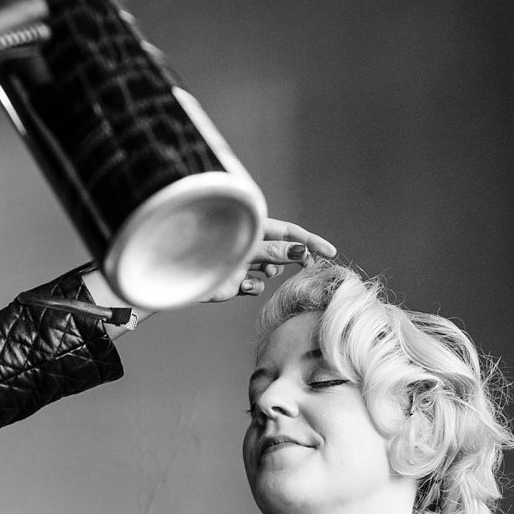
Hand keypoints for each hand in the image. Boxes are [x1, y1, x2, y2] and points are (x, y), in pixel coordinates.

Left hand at [206, 218, 338, 300]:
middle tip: (307, 268)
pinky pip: (255, 285)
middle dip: (293, 259)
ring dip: (271, 273)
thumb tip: (301, 251)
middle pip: (282, 251)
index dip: (311, 242)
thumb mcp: (249, 248)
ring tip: (265, 274)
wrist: (183, 270)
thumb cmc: (214, 248)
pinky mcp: (235, 280)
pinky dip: (254, 286)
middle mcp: (250, 243)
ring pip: (270, 270)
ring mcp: (243, 261)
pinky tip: (243, 286)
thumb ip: (275, 251)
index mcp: (255, 227)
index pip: (290, 232)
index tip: (330, 252)